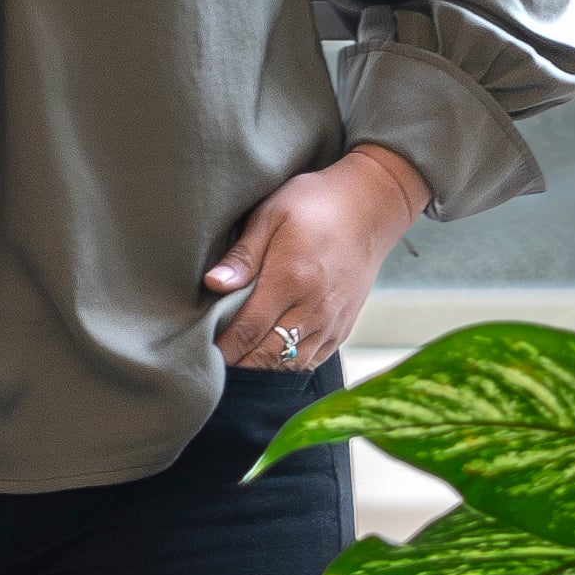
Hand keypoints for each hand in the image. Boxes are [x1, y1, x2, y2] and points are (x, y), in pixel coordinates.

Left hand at [204, 143, 429, 370]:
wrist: (371, 207)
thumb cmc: (315, 204)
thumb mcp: (272, 214)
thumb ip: (243, 254)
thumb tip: (213, 284)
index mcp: (291, 279)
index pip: (248, 330)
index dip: (223, 349)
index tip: (203, 355)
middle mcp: (314, 307)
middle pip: (268, 356)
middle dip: (239, 365)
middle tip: (214, 365)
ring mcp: (332, 321)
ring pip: (292, 365)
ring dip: (263, 369)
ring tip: (238, 365)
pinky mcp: (344, 326)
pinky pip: (314, 361)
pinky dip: (289, 366)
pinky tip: (271, 359)